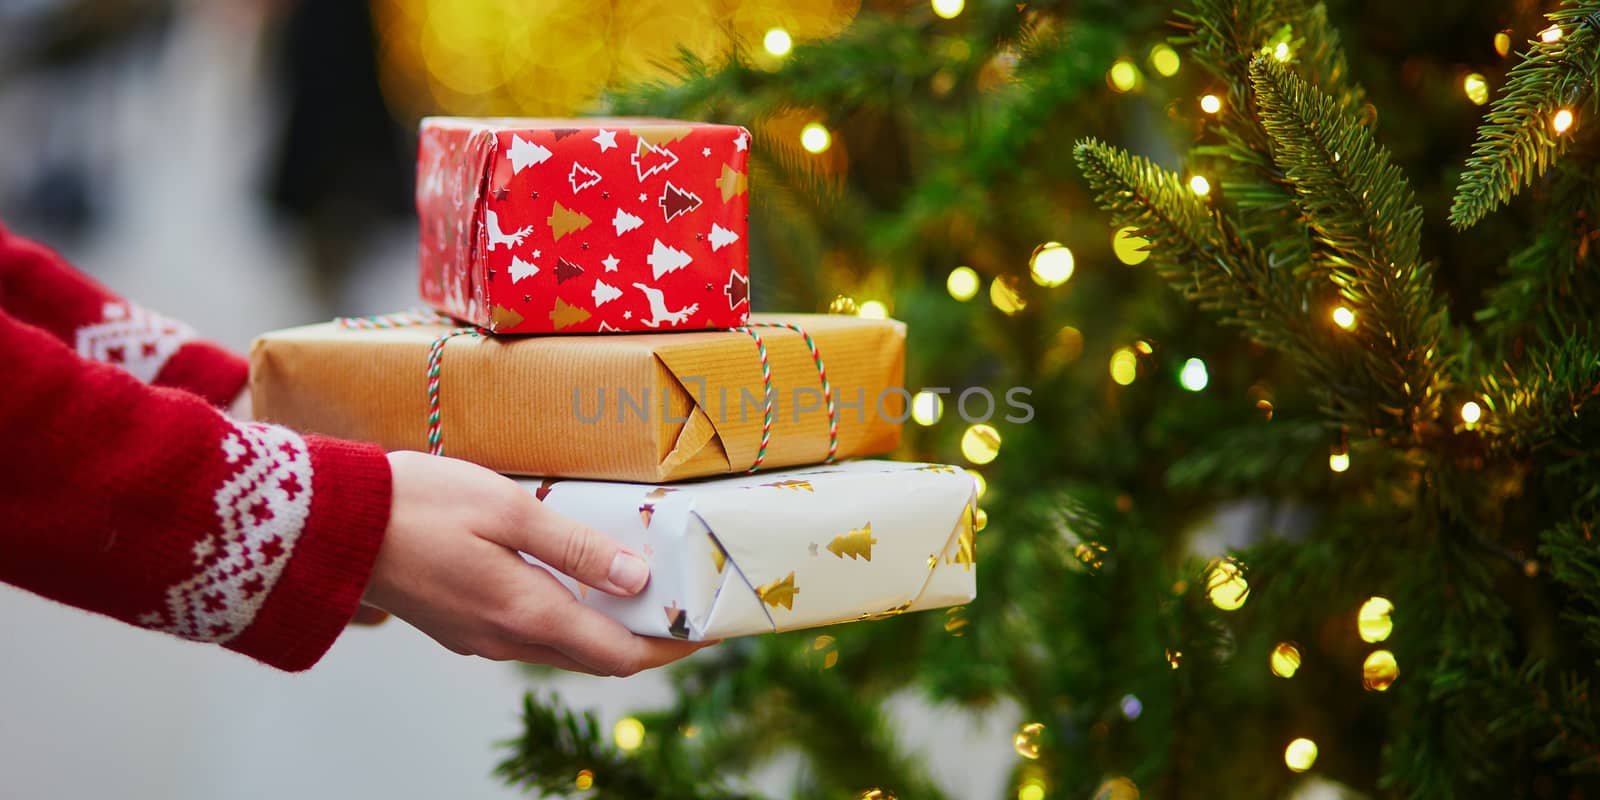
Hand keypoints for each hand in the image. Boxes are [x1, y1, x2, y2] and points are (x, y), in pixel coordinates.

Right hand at [363, 451, 710, 674]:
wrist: (330, 524)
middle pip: (596, 656)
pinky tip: (578, 578)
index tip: (708, 626)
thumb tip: (636, 579)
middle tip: (685, 602)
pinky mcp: (459, 625)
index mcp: (525, 615)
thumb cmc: (418, 505)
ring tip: (643, 585)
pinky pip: (530, 630)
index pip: (619, 654)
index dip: (671, 646)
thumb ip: (575, 547)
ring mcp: (478, 638)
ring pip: (562, 645)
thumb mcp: (508, 509)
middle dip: (647, 637)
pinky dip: (568, 614)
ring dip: (606, 625)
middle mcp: (505, 641)